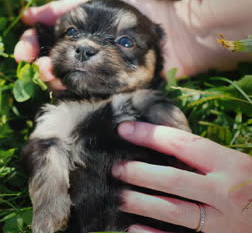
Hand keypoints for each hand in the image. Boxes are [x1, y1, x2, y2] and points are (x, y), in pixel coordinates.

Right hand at [13, 0, 188, 89]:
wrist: (174, 34)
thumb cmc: (134, 12)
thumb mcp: (98, 0)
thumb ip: (65, 7)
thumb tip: (28, 15)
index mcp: (72, 36)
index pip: (41, 43)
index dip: (28, 47)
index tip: (24, 53)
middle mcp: (77, 58)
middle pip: (47, 66)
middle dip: (39, 67)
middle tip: (41, 67)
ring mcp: (90, 77)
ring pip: (61, 84)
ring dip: (53, 82)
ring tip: (54, 75)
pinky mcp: (104, 92)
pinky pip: (83, 97)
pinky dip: (72, 95)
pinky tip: (70, 89)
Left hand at [112, 121, 251, 232]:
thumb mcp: (238, 166)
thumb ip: (208, 159)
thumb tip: (163, 143)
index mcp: (232, 165)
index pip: (183, 144)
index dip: (150, 135)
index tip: (123, 129)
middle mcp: (226, 192)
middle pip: (172, 179)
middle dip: (138, 172)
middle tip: (115, 169)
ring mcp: (222, 222)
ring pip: (172, 210)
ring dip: (140, 203)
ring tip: (118, 197)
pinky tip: (133, 228)